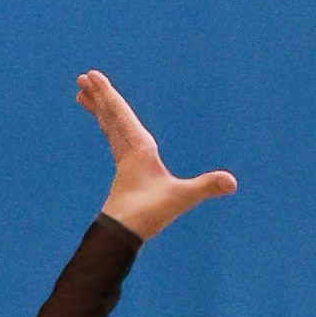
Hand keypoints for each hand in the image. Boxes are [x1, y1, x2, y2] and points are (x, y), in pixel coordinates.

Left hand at [76, 71, 234, 240]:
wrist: (120, 239)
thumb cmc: (148, 216)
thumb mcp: (180, 198)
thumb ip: (206, 187)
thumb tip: (232, 183)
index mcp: (137, 149)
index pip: (120, 115)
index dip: (108, 96)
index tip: (93, 78)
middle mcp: (127, 151)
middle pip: (110, 117)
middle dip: (99, 96)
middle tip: (83, 78)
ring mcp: (123, 162)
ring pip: (109, 127)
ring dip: (100, 109)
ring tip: (83, 94)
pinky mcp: (124, 173)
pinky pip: (114, 140)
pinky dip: (110, 126)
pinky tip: (107, 124)